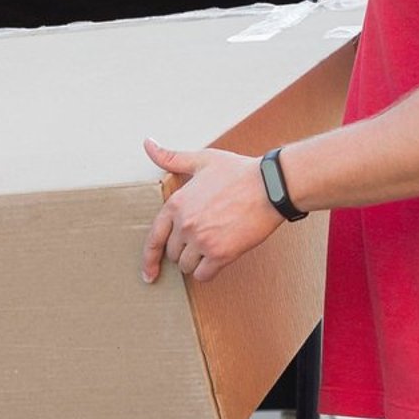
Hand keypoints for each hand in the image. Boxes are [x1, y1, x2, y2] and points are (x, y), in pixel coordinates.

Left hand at [141, 142, 282, 286]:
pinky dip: (207, 272)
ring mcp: (202, 240)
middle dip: (184, 251)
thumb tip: (147, 144)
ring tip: (210, 248)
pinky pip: (204, 275)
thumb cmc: (239, 172)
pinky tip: (216, 261)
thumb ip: (172, 158)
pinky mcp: (221, 254)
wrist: (270, 186)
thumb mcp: (202, 160)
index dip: (149, 259)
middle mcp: (185, 224)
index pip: (154, 238)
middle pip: (173, 253)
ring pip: (187, 266)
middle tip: (201, 241)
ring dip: (195, 263)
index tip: (149, 273)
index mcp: (176, 204)